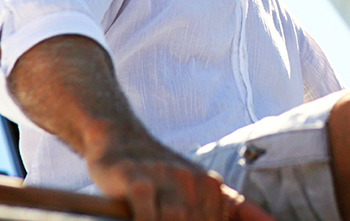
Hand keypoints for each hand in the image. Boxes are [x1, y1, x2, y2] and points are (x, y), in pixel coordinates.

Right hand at [86, 136, 273, 220]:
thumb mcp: (194, 188)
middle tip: (178, 220)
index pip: (223, 219)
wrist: (121, 138)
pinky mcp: (137, 179)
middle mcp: (195, 181)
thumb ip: (228, 207)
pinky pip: (147, 210)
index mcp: (212, 186)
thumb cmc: (158, 173)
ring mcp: (167, 179)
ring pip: (178, 219)